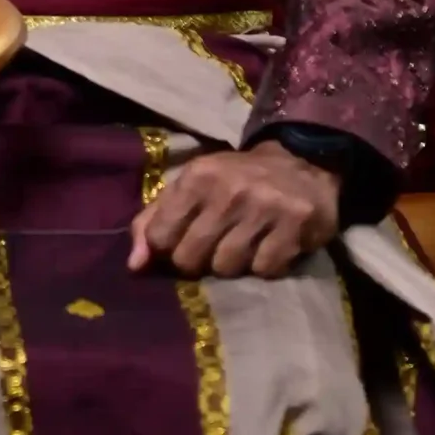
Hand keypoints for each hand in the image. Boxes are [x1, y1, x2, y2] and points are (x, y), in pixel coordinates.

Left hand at [128, 143, 340, 280]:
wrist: (300, 164)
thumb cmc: (234, 181)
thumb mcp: (191, 186)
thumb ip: (155, 221)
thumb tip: (134, 266)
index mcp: (197, 177)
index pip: (161, 237)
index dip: (167, 249)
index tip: (181, 242)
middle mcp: (229, 190)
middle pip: (191, 259)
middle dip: (198, 262)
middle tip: (213, 247)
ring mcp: (264, 208)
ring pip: (227, 268)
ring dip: (233, 264)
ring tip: (243, 243)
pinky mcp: (296, 226)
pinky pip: (265, 271)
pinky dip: (265, 266)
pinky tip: (269, 245)